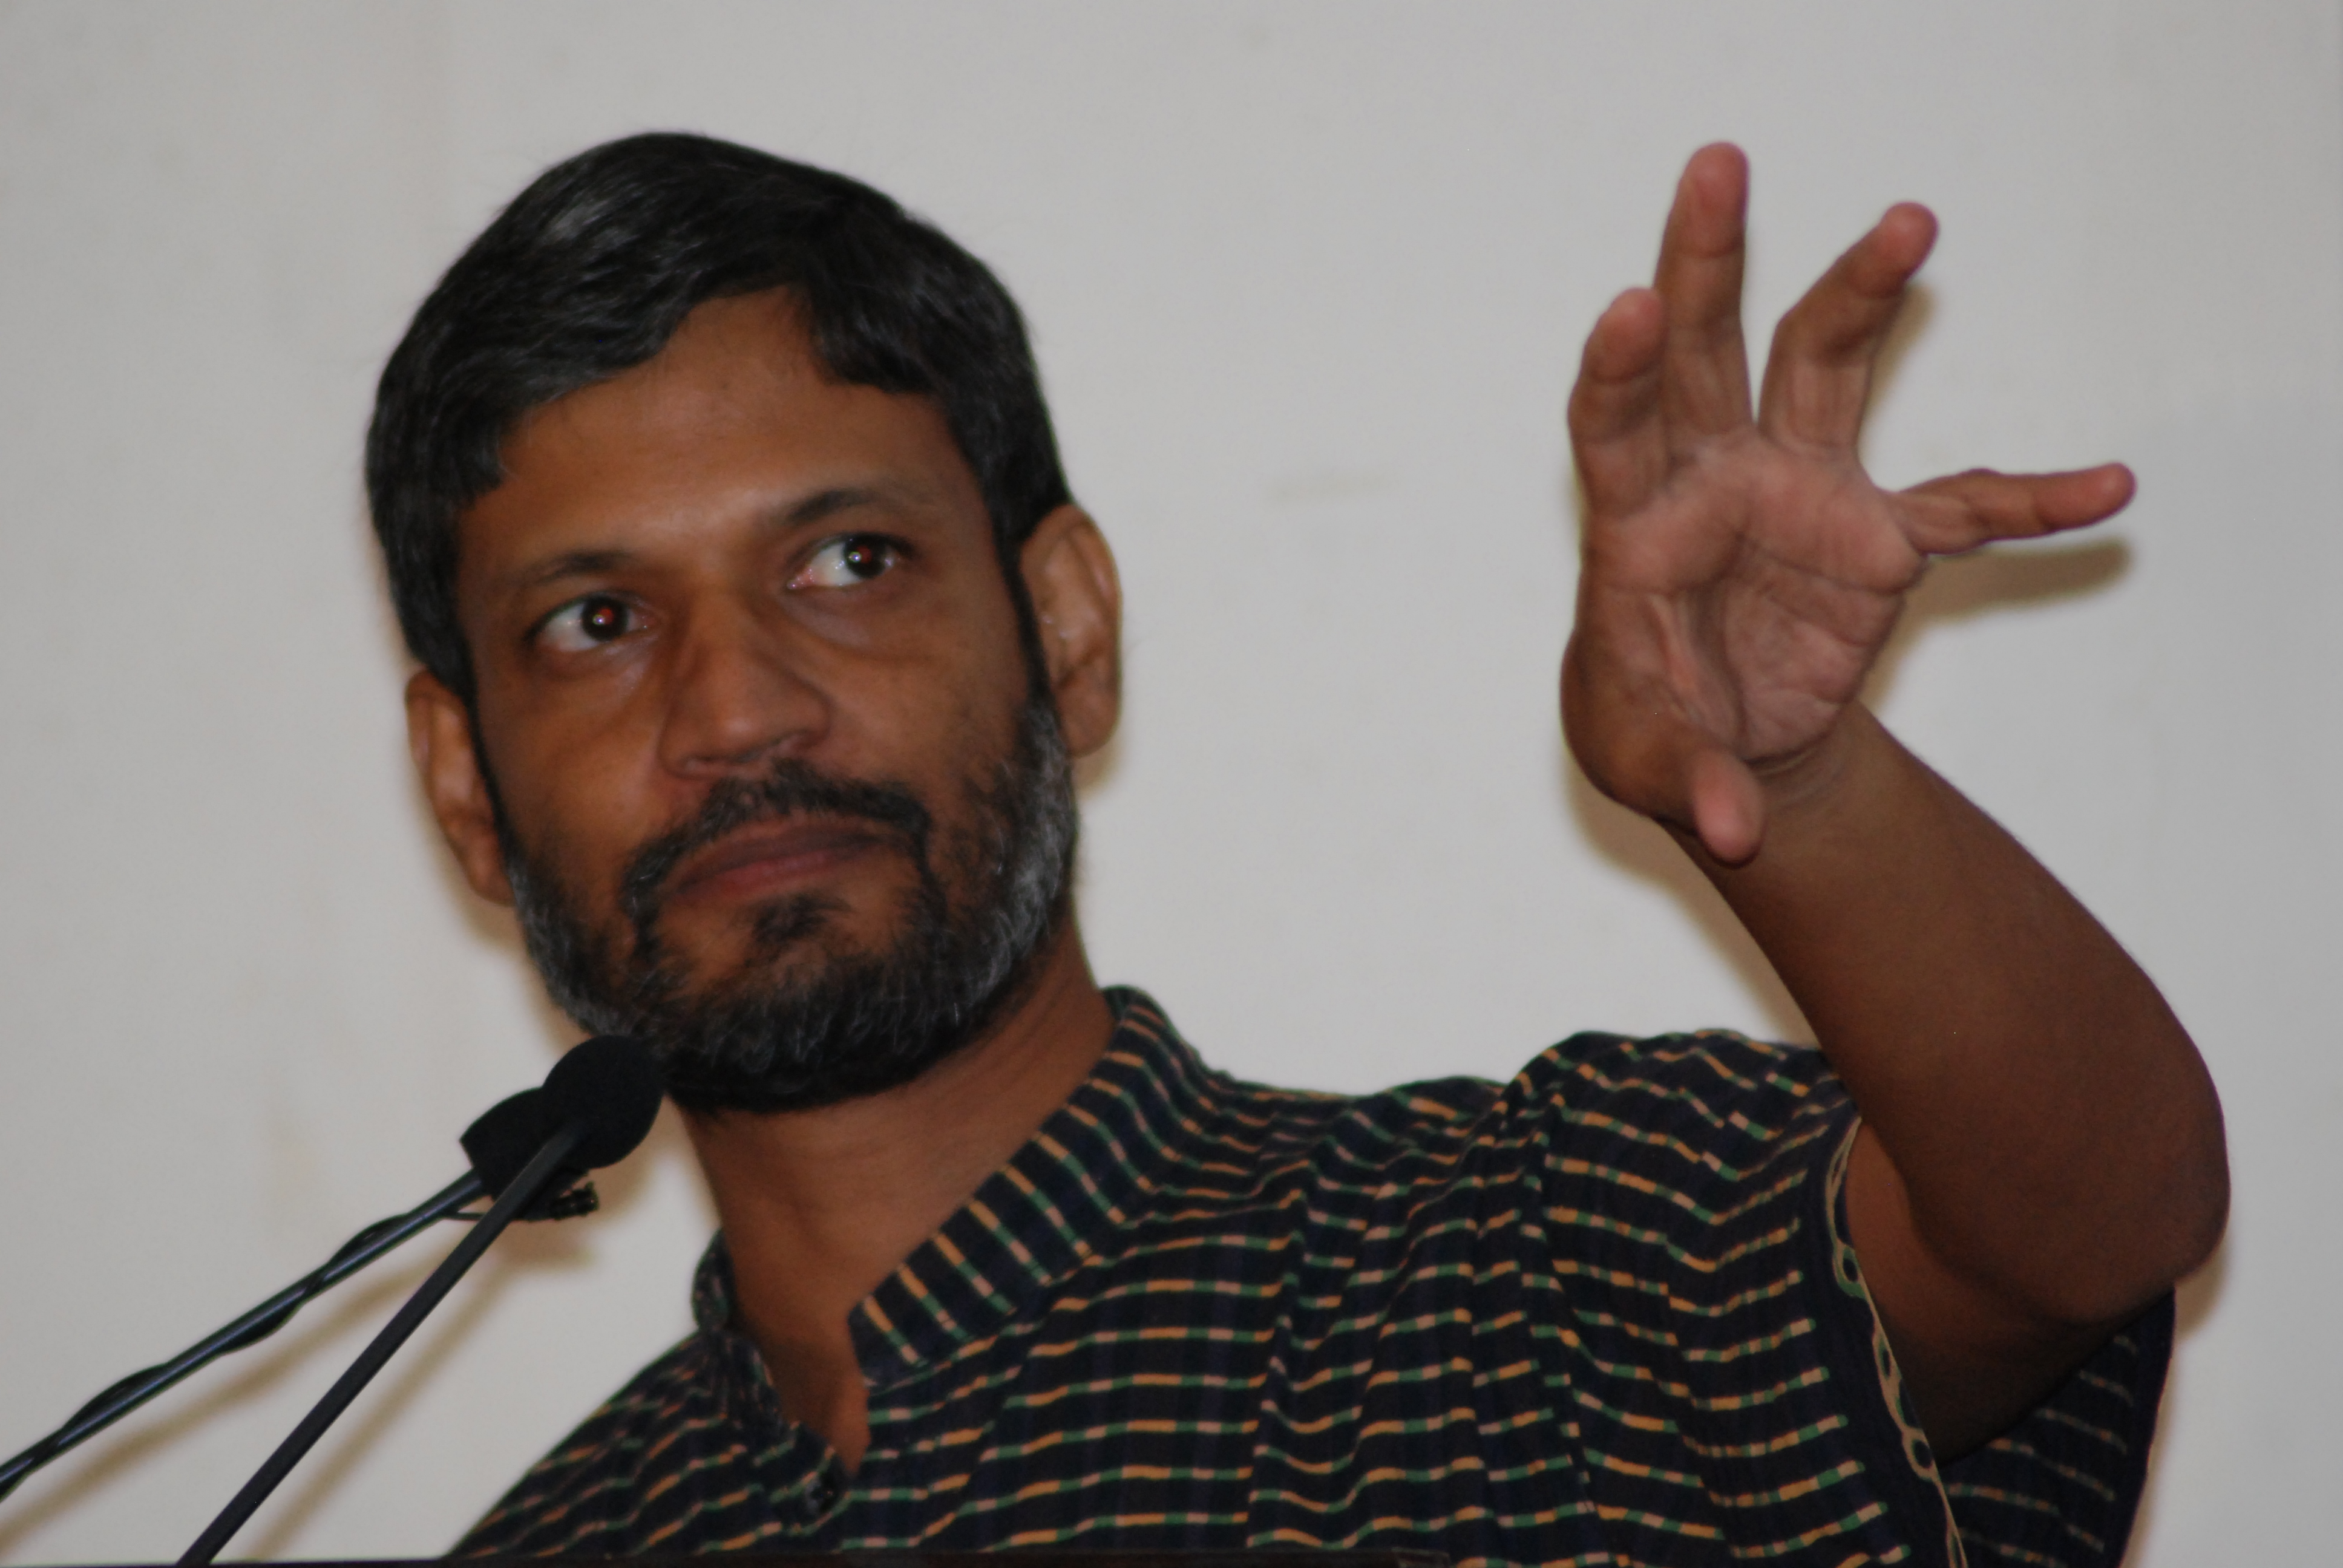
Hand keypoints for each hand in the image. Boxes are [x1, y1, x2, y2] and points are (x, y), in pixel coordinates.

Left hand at [1561, 144, 2133, 864]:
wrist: (1721, 750)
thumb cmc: (1654, 732)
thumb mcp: (1651, 763)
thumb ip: (1690, 783)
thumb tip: (1736, 828)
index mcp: (1633, 526)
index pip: (1613, 426)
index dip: (1616, 369)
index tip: (1624, 308)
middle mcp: (1713, 479)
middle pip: (1703, 348)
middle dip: (1705, 259)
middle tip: (1718, 163)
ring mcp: (1797, 492)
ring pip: (1823, 366)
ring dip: (1862, 294)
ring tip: (1910, 219)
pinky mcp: (1873, 536)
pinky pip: (1963, 508)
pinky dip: (2028, 505)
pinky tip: (2102, 489)